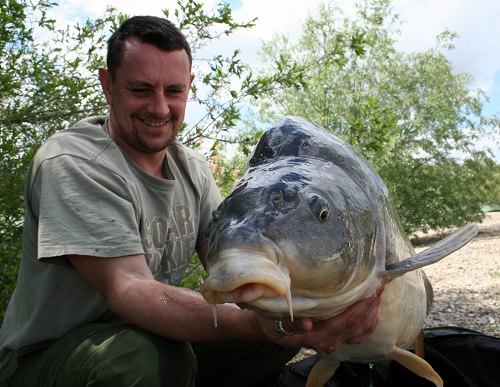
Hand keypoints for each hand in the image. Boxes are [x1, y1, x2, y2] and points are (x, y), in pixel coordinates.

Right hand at [257, 282, 383, 351]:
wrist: (268, 328)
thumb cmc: (271, 318)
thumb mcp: (274, 318)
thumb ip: (290, 322)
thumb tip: (307, 324)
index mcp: (316, 335)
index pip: (344, 322)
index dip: (360, 308)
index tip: (372, 292)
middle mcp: (327, 340)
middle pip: (356, 326)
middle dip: (370, 306)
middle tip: (381, 285)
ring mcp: (332, 340)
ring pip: (359, 331)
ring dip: (372, 313)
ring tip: (380, 293)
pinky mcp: (333, 336)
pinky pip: (356, 333)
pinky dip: (368, 322)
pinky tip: (374, 310)